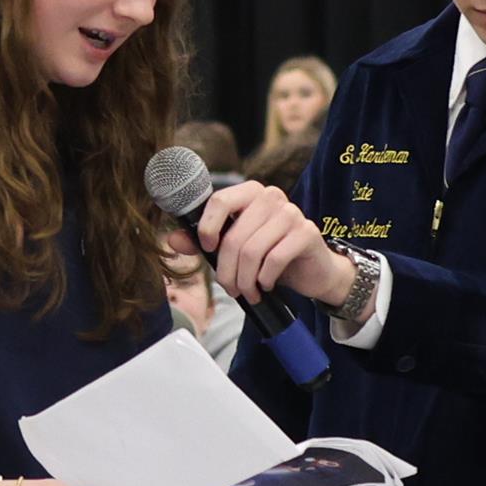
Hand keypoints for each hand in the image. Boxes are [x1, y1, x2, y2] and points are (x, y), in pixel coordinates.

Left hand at [191, 182, 352, 308]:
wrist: (313, 271)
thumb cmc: (270, 255)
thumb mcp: (235, 249)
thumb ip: (204, 242)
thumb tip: (173, 240)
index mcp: (250, 193)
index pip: (220, 200)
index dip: (208, 227)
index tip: (208, 249)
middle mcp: (271, 196)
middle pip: (235, 235)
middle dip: (227, 270)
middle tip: (230, 288)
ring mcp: (291, 213)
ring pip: (253, 250)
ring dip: (245, 279)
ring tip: (247, 292)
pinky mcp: (307, 232)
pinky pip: (275, 258)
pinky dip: (264, 278)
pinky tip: (265, 285)